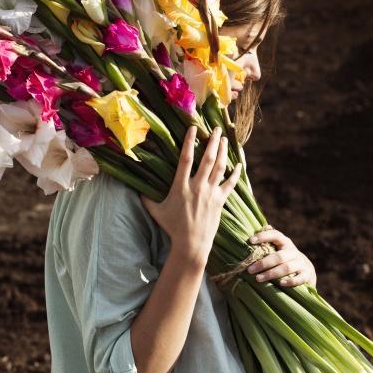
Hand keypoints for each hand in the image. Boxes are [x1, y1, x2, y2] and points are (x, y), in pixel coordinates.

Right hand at [140, 125, 242, 265]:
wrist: (192, 244)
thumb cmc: (172, 227)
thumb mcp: (156, 211)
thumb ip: (145, 198)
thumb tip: (133, 188)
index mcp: (181, 187)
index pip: (185, 159)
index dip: (189, 142)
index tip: (193, 128)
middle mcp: (197, 187)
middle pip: (208, 159)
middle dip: (212, 142)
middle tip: (215, 129)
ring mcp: (210, 194)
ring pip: (220, 167)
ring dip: (223, 151)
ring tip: (224, 139)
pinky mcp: (220, 201)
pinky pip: (230, 184)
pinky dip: (235, 173)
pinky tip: (239, 164)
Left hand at [246, 227, 316, 287]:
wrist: (307, 271)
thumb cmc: (285, 260)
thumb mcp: (279, 250)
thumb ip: (268, 244)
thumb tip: (253, 235)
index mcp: (285, 243)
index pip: (275, 235)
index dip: (264, 236)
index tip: (250, 240)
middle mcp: (293, 252)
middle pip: (278, 256)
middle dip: (263, 263)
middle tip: (250, 270)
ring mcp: (301, 263)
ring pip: (286, 268)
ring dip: (271, 273)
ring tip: (258, 279)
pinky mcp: (306, 275)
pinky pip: (299, 278)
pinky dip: (290, 281)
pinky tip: (281, 284)